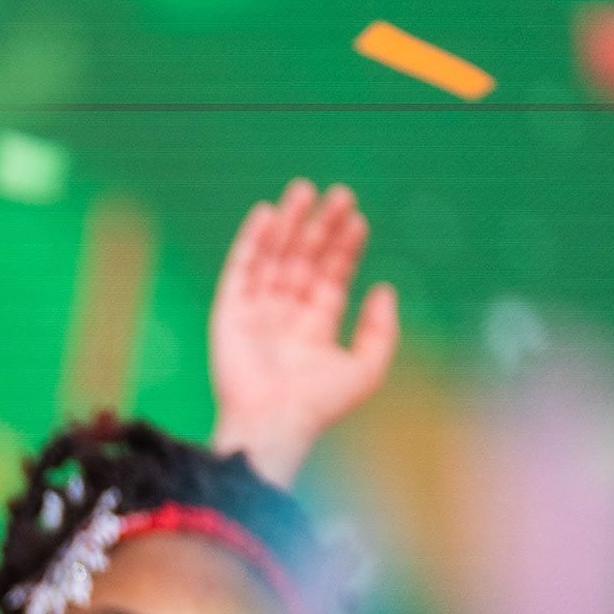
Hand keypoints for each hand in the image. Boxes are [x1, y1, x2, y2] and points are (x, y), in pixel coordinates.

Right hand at [209, 180, 398, 486]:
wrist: (272, 423)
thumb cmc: (319, 405)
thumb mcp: (367, 369)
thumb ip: (382, 330)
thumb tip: (384, 287)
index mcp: (316, 326)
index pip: (331, 275)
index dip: (345, 246)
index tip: (358, 218)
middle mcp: (286, 314)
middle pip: (305, 258)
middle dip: (321, 226)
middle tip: (339, 193)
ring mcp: (257, 311)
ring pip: (275, 256)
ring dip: (290, 223)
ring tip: (305, 190)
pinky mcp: (229, 312)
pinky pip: (241, 268)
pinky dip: (253, 240)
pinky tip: (268, 214)